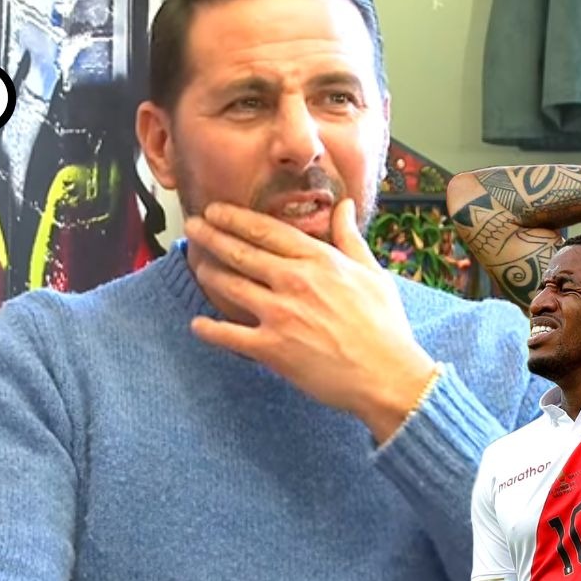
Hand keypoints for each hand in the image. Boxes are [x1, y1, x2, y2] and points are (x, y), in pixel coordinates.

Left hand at [184, 200, 436, 441]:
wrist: (387, 375)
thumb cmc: (385, 325)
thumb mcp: (372, 272)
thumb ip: (350, 237)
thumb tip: (344, 205)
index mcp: (319, 260)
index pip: (267, 230)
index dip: (235, 218)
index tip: (216, 210)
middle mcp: (295, 281)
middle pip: (241, 252)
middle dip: (212, 236)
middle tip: (192, 226)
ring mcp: (281, 314)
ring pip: (231, 286)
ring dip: (209, 274)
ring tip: (197, 266)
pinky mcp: (272, 348)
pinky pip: (230, 336)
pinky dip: (210, 329)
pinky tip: (197, 324)